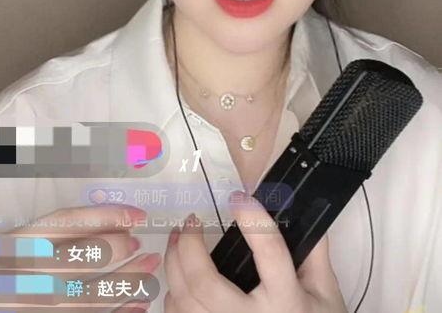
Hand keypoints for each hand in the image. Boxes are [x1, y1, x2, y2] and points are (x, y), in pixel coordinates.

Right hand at [0, 203, 160, 311]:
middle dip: (117, 249)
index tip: (135, 214)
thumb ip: (48, 234)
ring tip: (149, 268)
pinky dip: (116, 312)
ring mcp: (34, 303)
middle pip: (81, 258)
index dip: (106, 216)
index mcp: (15, 243)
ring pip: (90, 294)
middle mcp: (24, 273)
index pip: (67, 223)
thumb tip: (106, 222)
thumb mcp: (9, 244)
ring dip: (125, 282)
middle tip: (139, 242)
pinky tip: (137, 304)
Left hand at [163, 191, 346, 312]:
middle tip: (191, 222)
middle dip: (189, 246)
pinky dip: (173, 294)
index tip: (239, 198)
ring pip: (184, 301)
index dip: (253, 221)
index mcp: (286, 302)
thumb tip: (301, 207)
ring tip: (178, 241)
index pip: (270, 254)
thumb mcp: (325, 293)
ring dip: (174, 265)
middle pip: (205, 283)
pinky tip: (180, 278)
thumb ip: (313, 251)